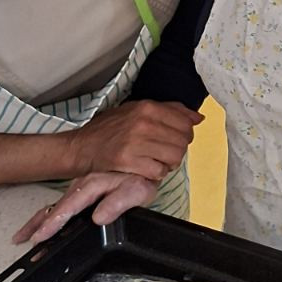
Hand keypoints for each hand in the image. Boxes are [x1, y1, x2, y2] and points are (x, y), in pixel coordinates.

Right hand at [13, 172, 157, 244]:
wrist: (145, 156)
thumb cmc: (143, 175)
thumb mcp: (139, 188)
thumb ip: (121, 200)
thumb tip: (99, 216)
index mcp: (95, 184)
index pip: (70, 205)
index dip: (54, 221)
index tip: (40, 236)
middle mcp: (84, 185)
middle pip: (56, 205)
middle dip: (37, 223)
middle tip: (21, 239)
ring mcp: (81, 188)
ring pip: (55, 205)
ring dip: (38, 220)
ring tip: (21, 236)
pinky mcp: (83, 191)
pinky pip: (62, 204)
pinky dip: (48, 215)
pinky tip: (40, 225)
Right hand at [71, 100, 202, 179]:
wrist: (82, 146)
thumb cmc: (110, 129)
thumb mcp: (137, 110)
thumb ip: (170, 111)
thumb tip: (198, 118)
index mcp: (147, 107)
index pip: (186, 123)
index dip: (185, 134)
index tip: (174, 138)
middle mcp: (143, 123)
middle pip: (182, 142)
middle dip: (177, 150)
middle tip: (163, 152)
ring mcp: (136, 142)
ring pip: (174, 157)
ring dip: (168, 163)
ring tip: (156, 160)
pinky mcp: (128, 161)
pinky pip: (159, 171)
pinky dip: (156, 173)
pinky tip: (146, 168)